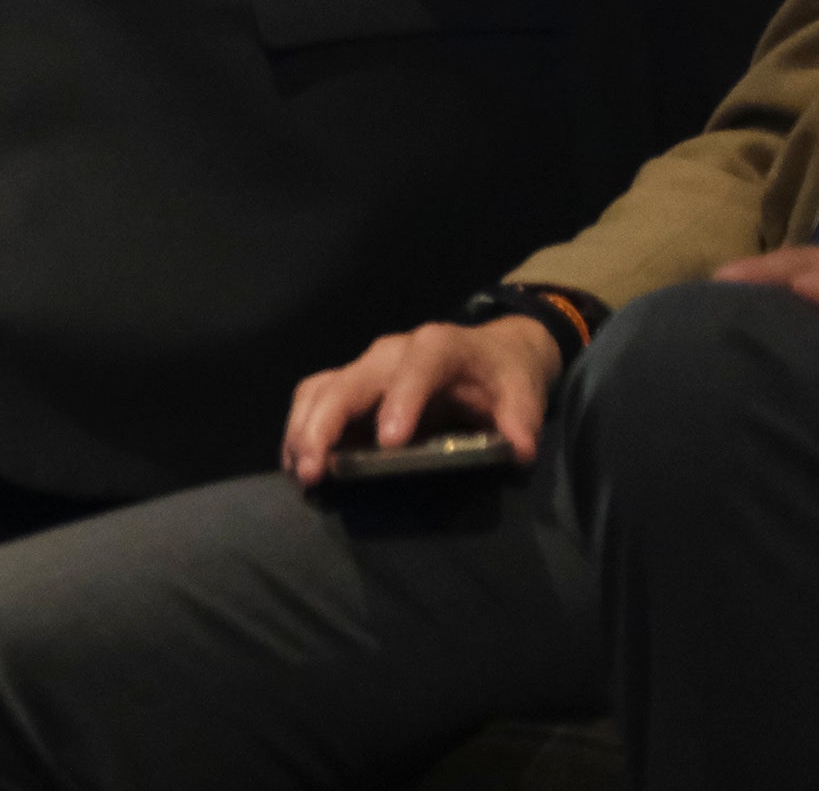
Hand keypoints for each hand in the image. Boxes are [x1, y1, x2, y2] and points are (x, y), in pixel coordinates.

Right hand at [280, 315, 562, 484]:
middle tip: (313, 471)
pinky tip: (294, 461)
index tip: (389, 443)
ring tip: (298, 472)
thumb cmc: (504, 376)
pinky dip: (300, 427)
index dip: (401, 401)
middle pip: (348, 381)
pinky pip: (315, 397)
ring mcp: (366, 366)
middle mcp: (392, 352)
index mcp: (438, 347)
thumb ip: (522, 421)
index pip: (417, 368)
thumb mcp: (524, 394)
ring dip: (303, 429)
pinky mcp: (353, 383)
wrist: (489, 353)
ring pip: (320, 388)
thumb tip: (518, 450)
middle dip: (325, 425)